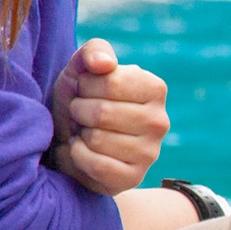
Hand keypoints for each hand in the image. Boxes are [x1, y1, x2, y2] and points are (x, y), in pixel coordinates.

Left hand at [49, 38, 169, 195]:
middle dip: (79, 111)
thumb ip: (94, 51)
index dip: (86, 85)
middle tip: (81, 114)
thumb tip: (105, 64)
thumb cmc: (81, 99)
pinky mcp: (134, 178)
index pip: (110, 81)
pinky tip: (82, 151)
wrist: (70, 138)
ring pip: (98, 139)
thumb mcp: (83, 68)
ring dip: (79, 134)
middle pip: (102, 113)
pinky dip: (78, 156)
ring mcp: (150, 152)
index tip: (86, 90)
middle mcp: (160, 121)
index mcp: (155, 89)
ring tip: (84, 132)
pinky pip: (97, 165)